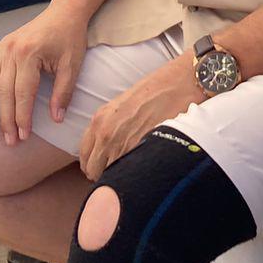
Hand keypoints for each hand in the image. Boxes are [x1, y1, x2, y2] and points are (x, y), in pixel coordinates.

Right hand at [0, 6, 89, 143]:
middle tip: (8, 141)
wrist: (64, 12)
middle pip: (4, 91)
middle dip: (5, 119)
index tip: (23, 136)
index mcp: (29, 55)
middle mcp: (11, 51)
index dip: (23, 117)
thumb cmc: (70, 38)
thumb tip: (56, 119)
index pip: (23, 93)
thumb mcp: (73, 65)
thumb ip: (63, 92)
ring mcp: (2, 48)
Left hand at [78, 56, 203, 180]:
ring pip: (111, 177)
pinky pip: (130, 174)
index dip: (94, 166)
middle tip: (120, 170)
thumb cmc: (154, 92)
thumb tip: (104, 151)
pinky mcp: (140, 151)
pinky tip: (144, 167)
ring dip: (121, 176)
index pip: (84, 158)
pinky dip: (135, 174)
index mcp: (99, 121)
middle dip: (105, 175)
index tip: (104, 167)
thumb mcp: (120, 107)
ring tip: (135, 169)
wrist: (178, 85)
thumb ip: (108, 128)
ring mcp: (122, 145)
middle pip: (94, 172)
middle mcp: (106, 134)